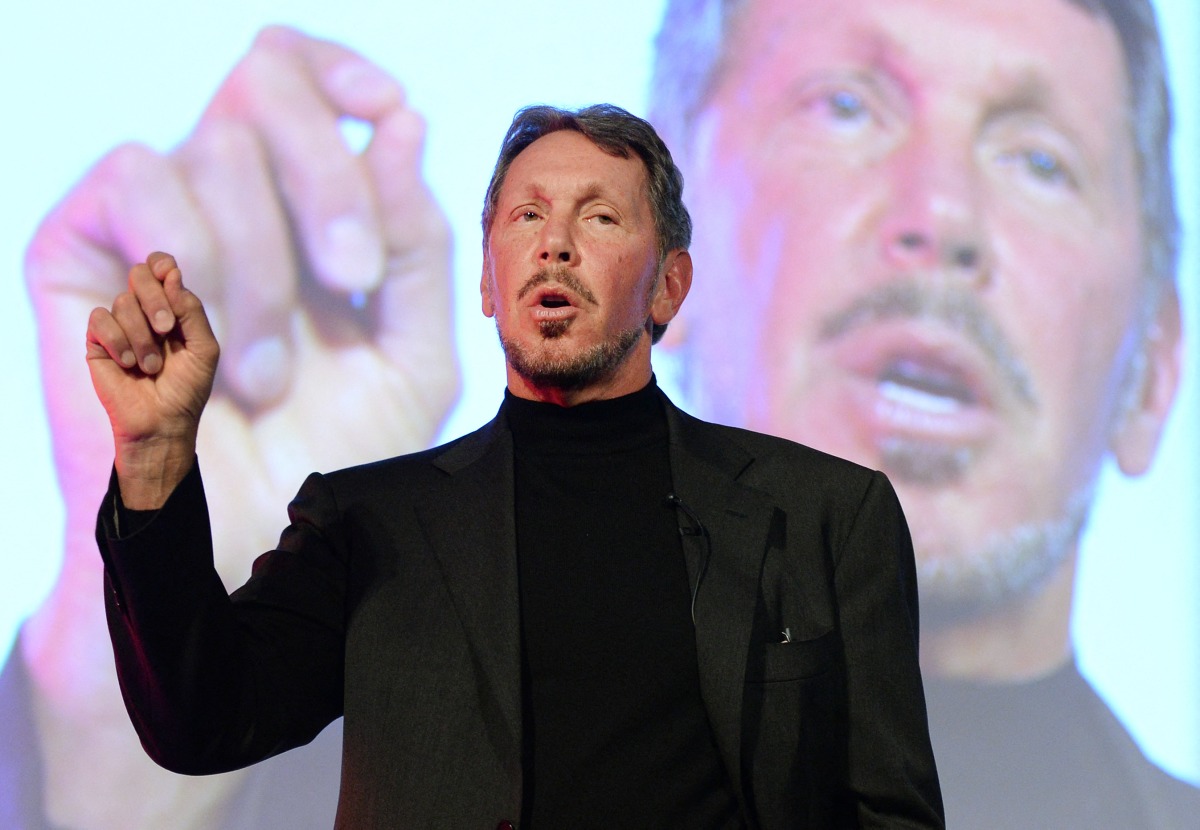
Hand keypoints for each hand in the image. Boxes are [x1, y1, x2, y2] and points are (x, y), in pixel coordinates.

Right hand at [26, 25, 457, 575]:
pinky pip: (137, 180)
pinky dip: (191, 260)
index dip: (340, 69)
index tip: (386, 108)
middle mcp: (226, 202)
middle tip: (351, 277)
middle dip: (328, 178)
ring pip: (215, 148)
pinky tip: (201, 348)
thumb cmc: (328, 464)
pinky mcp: (81, 254)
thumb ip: (416, 245)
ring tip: (264, 381)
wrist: (242, 556)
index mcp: (300, 213)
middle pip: (264, 81)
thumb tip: (398, 123)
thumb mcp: (411, 355)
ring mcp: (153, 225)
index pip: (300, 76)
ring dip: (262, 272)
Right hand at [87, 252, 217, 507]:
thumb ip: (192, 311)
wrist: (162, 421)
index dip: (162, 264)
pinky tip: (128, 364)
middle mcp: (145, 312)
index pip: (161, 268)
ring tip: (151, 366)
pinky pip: (101, 319)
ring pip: (123, 301)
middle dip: (154, 298)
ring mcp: (120, 325)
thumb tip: (172, 276)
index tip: (170, 276)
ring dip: (141, 335)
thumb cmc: (187, 389)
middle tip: (166, 328)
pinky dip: (118, 341)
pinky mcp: (98, 342)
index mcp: (172, 309)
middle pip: (139, 274)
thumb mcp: (204, 349)